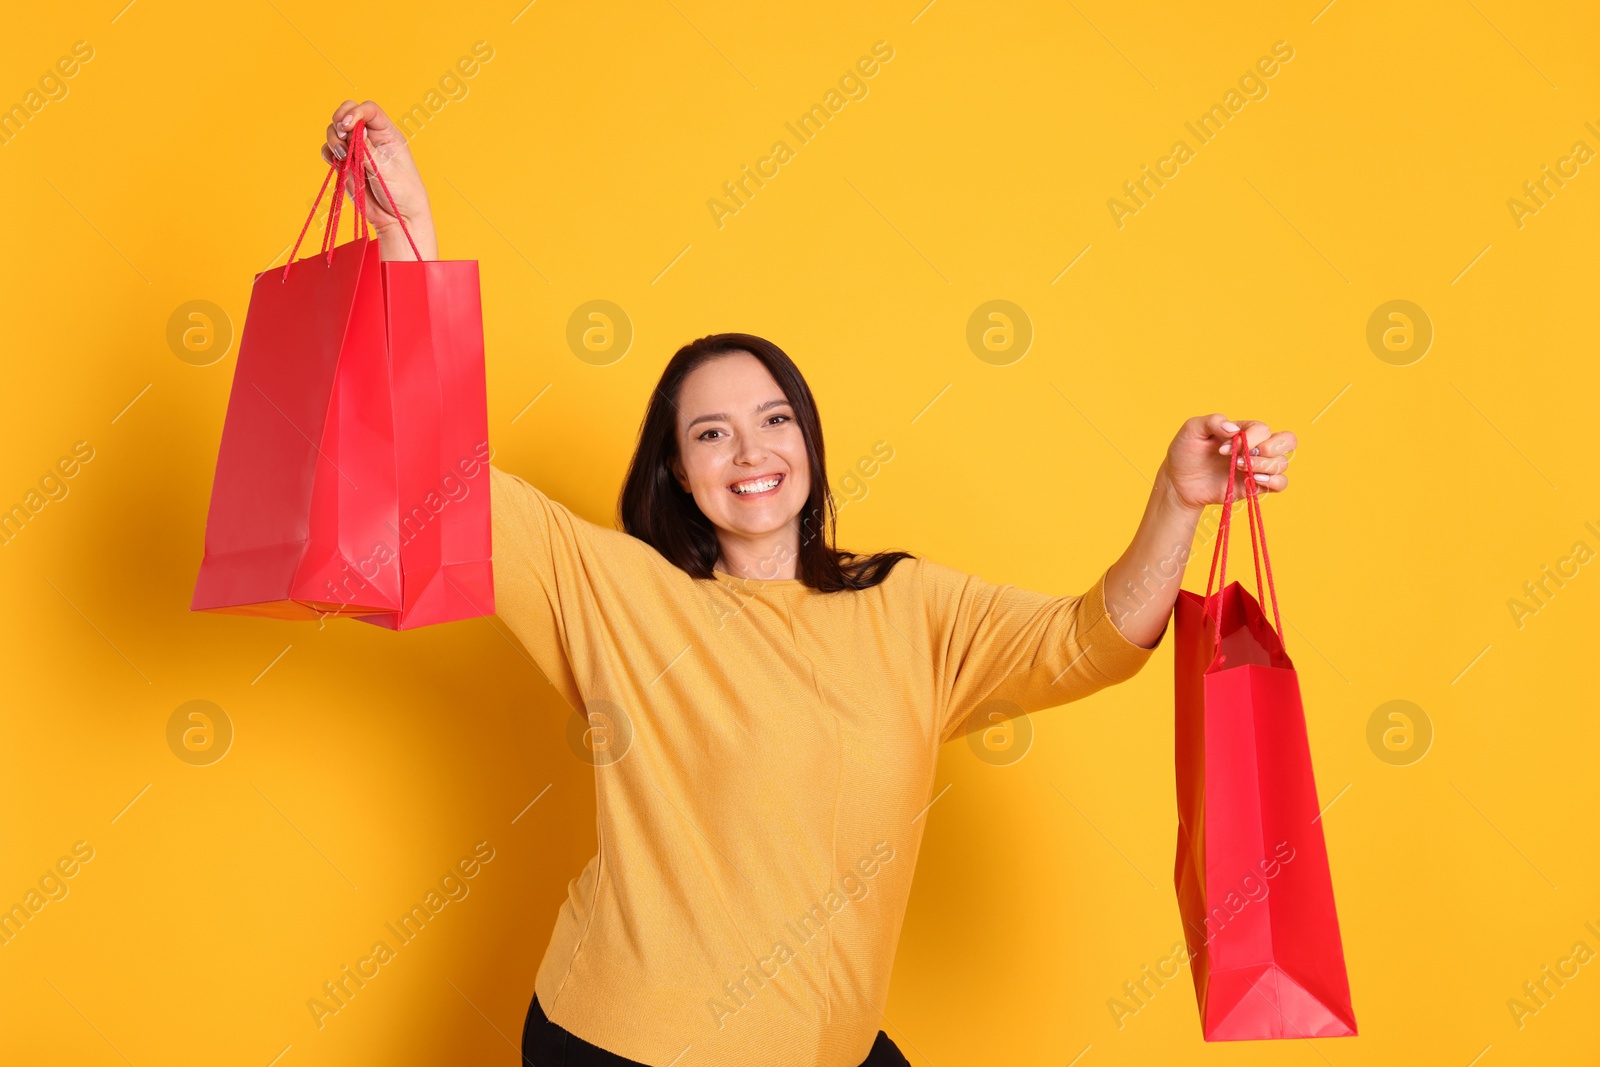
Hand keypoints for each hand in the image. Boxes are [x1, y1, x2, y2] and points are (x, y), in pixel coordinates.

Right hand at [321, 100, 437, 260]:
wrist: (396, 217)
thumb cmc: (401, 191)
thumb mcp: (387, 167)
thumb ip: (368, 148)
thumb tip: (354, 130)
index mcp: (387, 133)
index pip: (369, 110)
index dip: (355, 112)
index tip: (348, 125)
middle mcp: (370, 138)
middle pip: (348, 114)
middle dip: (340, 121)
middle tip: (342, 136)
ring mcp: (356, 150)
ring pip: (335, 132)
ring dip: (333, 139)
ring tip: (342, 155)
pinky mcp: (346, 164)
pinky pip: (329, 151)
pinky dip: (328, 153)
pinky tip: (336, 161)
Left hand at [1161, 413, 1296, 512]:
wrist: (1178, 481)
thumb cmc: (1185, 452)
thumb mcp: (1192, 430)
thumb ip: (1212, 421)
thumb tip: (1234, 430)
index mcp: (1244, 430)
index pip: (1263, 429)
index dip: (1249, 438)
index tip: (1222, 449)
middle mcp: (1256, 447)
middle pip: (1288, 440)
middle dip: (1271, 447)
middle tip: (1245, 456)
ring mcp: (1257, 467)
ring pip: (1283, 463)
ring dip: (1264, 465)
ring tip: (1238, 468)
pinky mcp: (1255, 486)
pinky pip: (1281, 484)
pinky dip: (1273, 481)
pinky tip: (1254, 480)